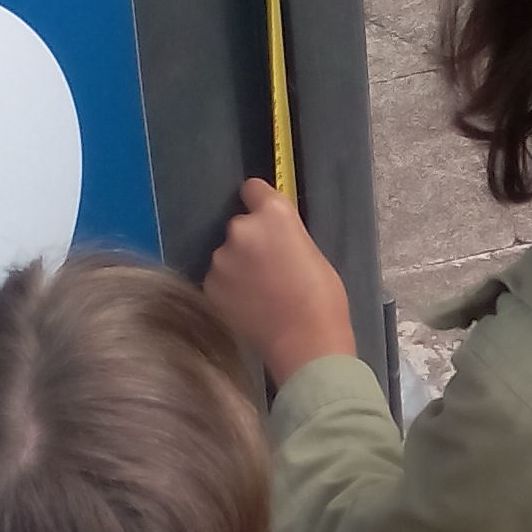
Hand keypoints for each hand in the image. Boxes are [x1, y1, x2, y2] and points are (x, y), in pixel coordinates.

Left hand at [205, 181, 357, 383]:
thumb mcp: (310, 252)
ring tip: (258, 293)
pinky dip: (228, 289)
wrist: (305, 343)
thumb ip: (285, 236)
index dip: (258, 203)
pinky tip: (247, 306)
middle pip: (239, 226)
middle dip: (249, 242)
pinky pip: (218, 280)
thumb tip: (272, 238)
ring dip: (236, 266)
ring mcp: (221, 258)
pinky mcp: (209, 285)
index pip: (252, 189)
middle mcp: (241, 229)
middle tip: (267, 268)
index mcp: (273, 214)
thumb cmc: (323, 298)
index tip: (263, 219)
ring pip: (226, 255)